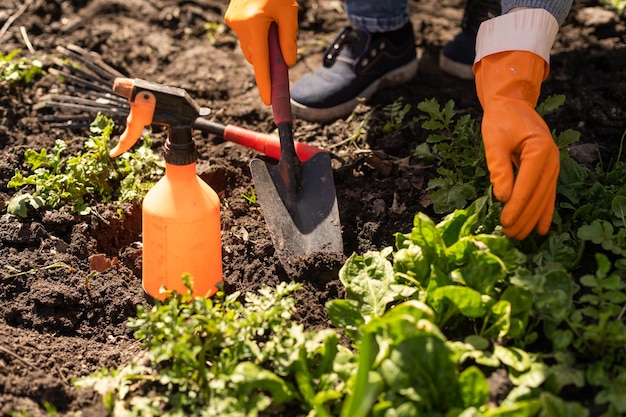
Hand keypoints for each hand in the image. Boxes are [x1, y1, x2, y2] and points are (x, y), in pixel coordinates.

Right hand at [224, 0, 297, 104]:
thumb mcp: (289, 13)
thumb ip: (288, 40)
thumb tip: (287, 63)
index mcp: (254, 24)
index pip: (261, 63)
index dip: (266, 84)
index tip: (269, 101)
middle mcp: (239, 24)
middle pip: (256, 57)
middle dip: (269, 62)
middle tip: (284, 62)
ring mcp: (233, 21)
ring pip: (251, 48)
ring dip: (264, 48)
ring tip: (276, 28)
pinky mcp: (231, 17)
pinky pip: (247, 37)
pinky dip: (258, 38)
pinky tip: (266, 22)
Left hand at [474, 50, 558, 239]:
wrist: (512, 104)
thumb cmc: (500, 120)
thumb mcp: (494, 140)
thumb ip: (498, 167)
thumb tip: (502, 196)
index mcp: (539, 149)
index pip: (527, 183)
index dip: (516, 205)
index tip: (505, 222)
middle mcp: (552, 159)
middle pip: (538, 195)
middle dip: (524, 217)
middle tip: (508, 235)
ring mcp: (553, 165)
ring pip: (544, 198)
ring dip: (532, 219)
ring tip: (519, 237)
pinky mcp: (548, 170)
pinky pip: (548, 194)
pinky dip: (544, 212)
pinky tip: (541, 229)